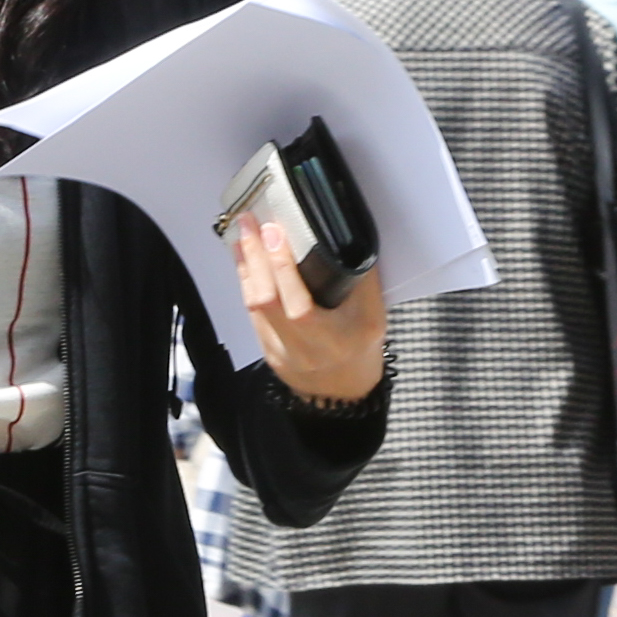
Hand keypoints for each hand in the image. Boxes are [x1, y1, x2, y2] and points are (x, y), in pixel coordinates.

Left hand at [235, 215, 387, 406]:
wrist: (342, 394)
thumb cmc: (361, 352)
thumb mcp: (375, 318)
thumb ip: (362, 283)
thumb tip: (348, 240)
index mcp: (334, 342)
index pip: (299, 306)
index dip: (282, 268)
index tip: (275, 233)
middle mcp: (302, 349)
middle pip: (266, 302)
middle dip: (255, 258)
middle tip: (250, 222)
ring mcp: (279, 351)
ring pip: (253, 306)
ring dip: (245, 266)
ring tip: (242, 234)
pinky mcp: (266, 349)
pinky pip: (252, 312)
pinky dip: (247, 282)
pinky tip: (245, 260)